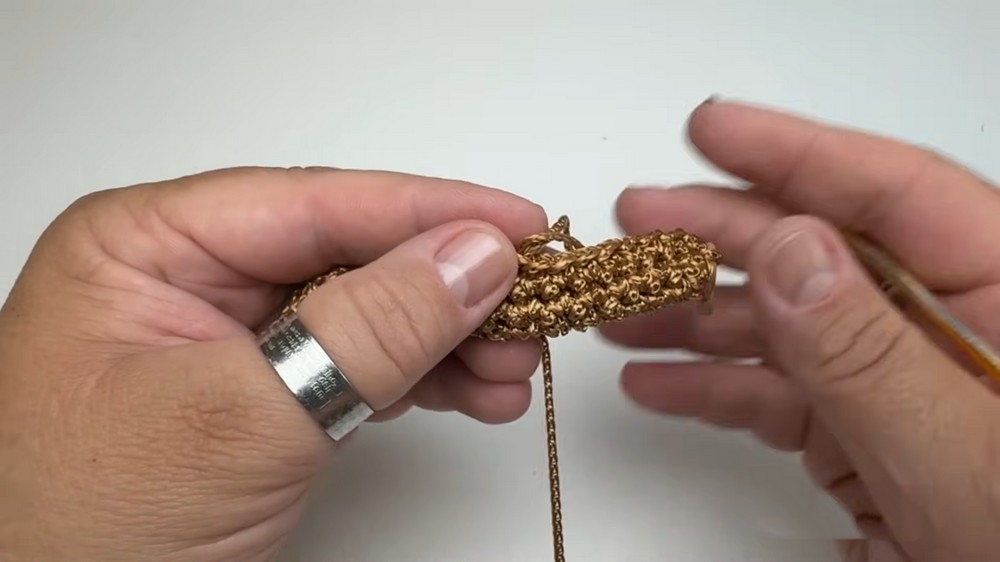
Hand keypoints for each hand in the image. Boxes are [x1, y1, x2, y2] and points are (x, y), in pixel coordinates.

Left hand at [0, 167, 545, 559]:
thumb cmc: (83, 531)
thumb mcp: (238, 416)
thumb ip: (366, 329)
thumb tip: (474, 258)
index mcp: (147, 245)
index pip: (314, 203)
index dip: (429, 209)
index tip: (521, 224)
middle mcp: (189, 279)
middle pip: (350, 255)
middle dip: (447, 286)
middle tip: (532, 304)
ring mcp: (230, 340)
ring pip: (366, 313)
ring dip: (449, 337)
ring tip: (515, 365)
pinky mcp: (262, 396)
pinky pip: (358, 366)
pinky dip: (424, 378)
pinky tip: (476, 390)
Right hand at [602, 100, 999, 561]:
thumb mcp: (955, 451)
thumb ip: (867, 350)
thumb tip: (788, 248)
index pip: (894, 195)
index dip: (794, 153)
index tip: (708, 130)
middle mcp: (943, 323)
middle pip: (820, 252)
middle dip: (720, 234)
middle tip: (634, 220)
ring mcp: (898, 380)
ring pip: (785, 325)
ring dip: (696, 318)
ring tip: (617, 312)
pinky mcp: (865, 432)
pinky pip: (779, 395)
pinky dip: (714, 390)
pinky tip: (654, 385)